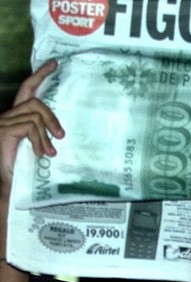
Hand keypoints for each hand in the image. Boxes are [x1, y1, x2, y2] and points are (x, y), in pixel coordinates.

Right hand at [0, 60, 63, 193]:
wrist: (3, 185)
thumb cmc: (19, 171)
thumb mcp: (35, 148)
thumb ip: (42, 137)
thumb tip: (61, 134)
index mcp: (14, 118)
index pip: (27, 91)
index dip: (39, 76)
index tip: (54, 64)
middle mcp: (5, 116)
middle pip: (34, 102)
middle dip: (52, 117)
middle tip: (61, 136)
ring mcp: (3, 123)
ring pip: (35, 116)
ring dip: (46, 136)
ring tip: (49, 153)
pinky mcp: (4, 131)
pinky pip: (30, 127)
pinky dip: (39, 141)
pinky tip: (40, 155)